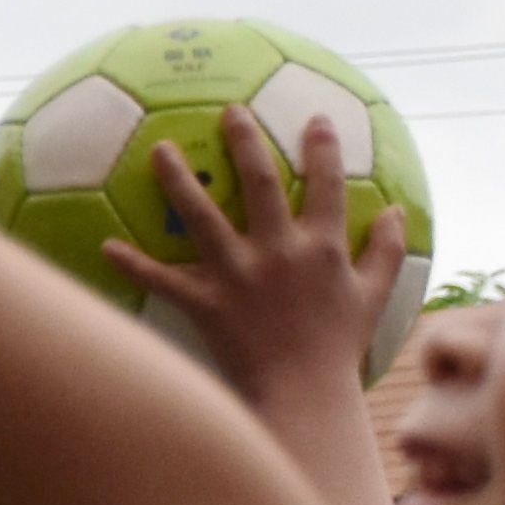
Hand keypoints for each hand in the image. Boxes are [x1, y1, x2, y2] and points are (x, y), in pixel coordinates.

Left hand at [118, 108, 408, 411]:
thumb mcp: (374, 296)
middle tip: (230, 110)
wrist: (305, 394)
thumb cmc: (337, 346)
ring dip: (180, 182)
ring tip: (160, 149)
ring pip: (203, 218)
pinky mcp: (207, 304)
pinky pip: (164, 281)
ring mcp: (239, 276)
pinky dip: (134, 264)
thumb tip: (398, 212)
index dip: (323, 150)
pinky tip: (106, 246)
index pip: (327, 186)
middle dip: (246, 143)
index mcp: (322, 248)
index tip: (316, 118)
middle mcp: (279, 253)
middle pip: (261, 185)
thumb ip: (385, 251)